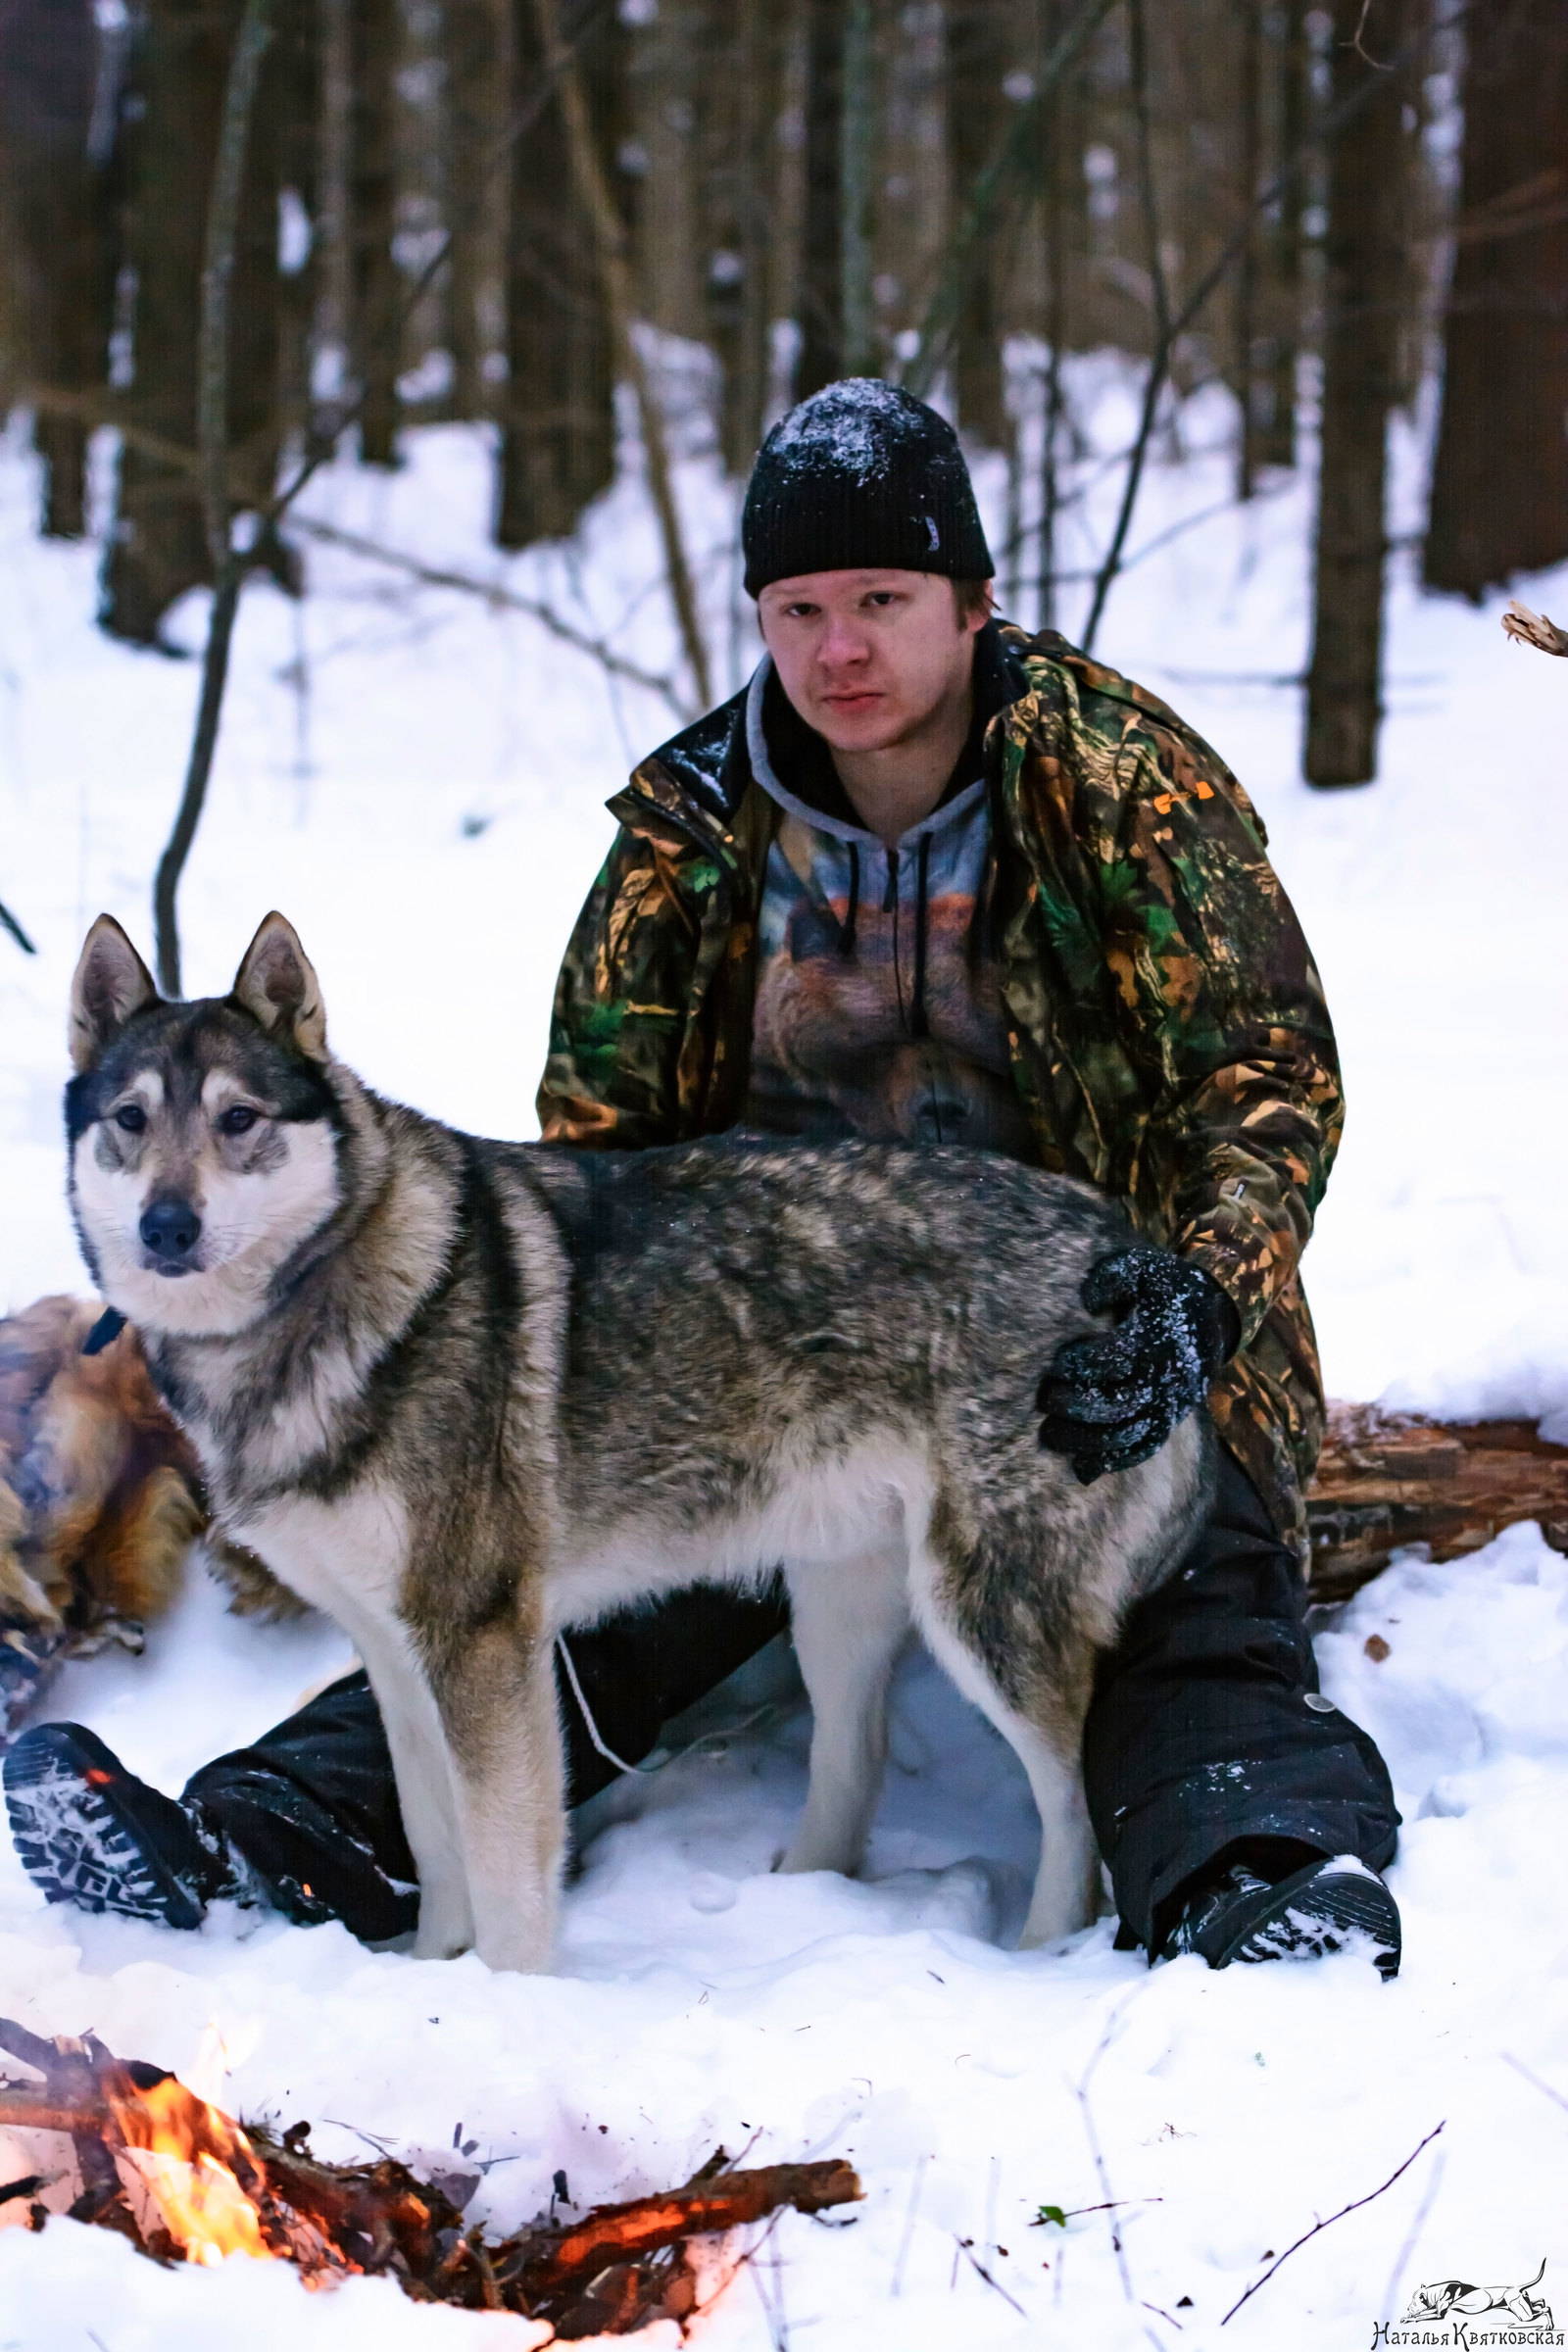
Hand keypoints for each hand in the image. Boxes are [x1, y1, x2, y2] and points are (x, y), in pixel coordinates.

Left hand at [1039, 1246, 1239, 1484]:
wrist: (1213, 1312)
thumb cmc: (1163, 1286)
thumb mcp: (1139, 1268)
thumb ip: (1110, 1279)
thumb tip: (1088, 1303)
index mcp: (1157, 1338)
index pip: (1113, 1360)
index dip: (1079, 1365)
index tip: (1056, 1364)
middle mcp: (1167, 1376)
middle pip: (1117, 1404)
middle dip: (1074, 1406)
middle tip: (1045, 1400)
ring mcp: (1171, 1402)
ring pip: (1128, 1434)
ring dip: (1086, 1442)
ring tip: (1050, 1436)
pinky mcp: (1171, 1417)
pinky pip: (1145, 1448)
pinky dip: (1114, 1462)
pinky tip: (1083, 1469)